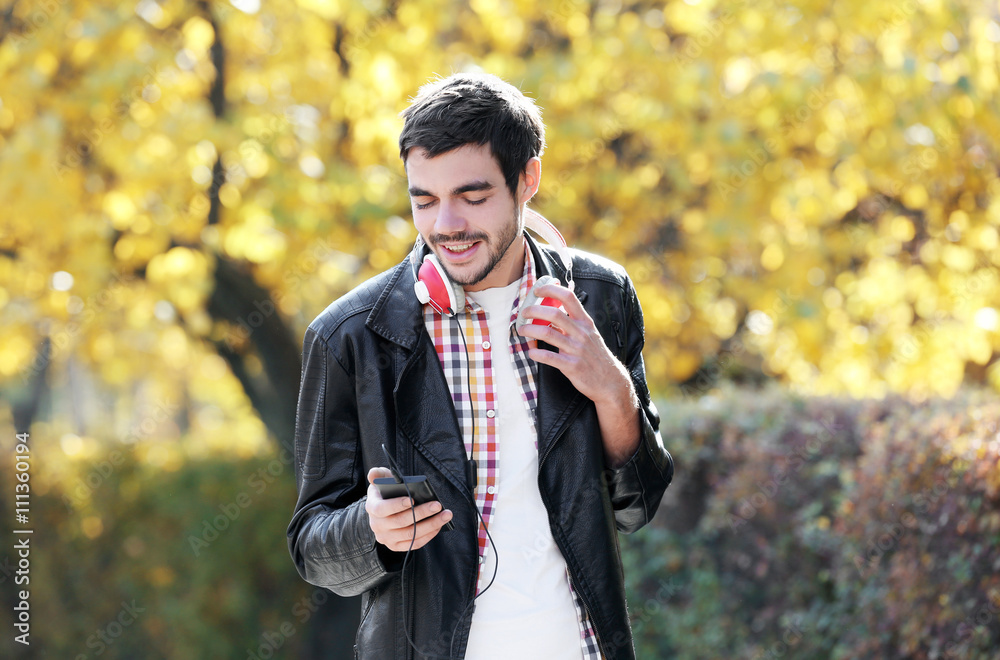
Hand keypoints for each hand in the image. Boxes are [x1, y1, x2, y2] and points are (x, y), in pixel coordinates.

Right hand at [365, 467, 452, 551]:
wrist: (383, 510)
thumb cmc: (386, 492)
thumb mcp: (381, 480)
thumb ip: (378, 474)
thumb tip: (374, 473)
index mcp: (372, 507)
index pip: (382, 509)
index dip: (396, 505)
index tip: (412, 499)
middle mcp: (377, 525)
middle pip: (400, 522)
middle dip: (421, 513)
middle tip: (437, 505)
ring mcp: (386, 538)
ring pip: (410, 534)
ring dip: (430, 525)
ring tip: (445, 515)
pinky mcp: (396, 546)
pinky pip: (414, 544)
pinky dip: (428, 535)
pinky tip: (439, 525)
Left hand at [518, 283, 631, 402]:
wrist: (610, 381)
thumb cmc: (596, 356)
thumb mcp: (589, 334)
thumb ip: (572, 323)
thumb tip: (551, 311)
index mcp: (585, 322)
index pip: (568, 297)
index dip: (551, 290)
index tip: (537, 291)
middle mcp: (581, 333)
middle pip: (553, 313)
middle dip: (533, 310)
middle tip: (524, 314)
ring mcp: (576, 350)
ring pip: (547, 333)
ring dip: (529, 330)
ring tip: (522, 330)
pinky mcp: (571, 366)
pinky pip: (549, 357)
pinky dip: (536, 353)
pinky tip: (531, 352)